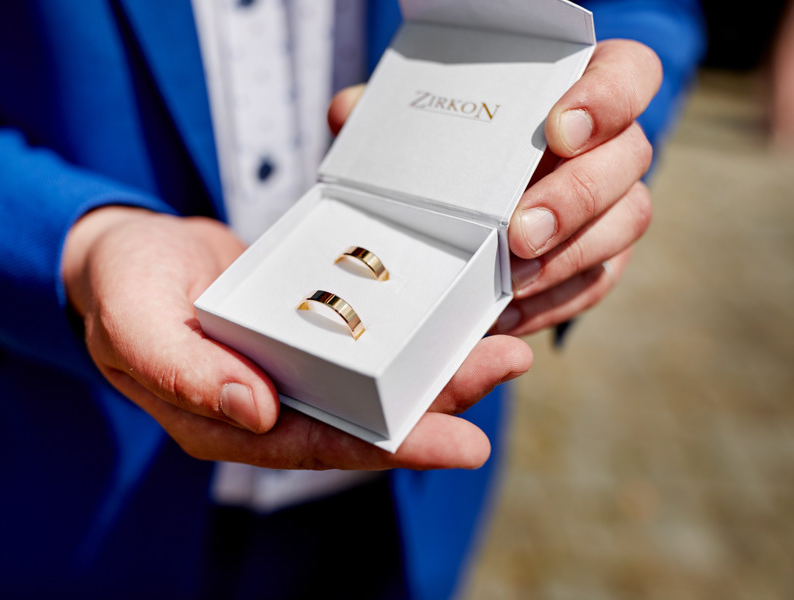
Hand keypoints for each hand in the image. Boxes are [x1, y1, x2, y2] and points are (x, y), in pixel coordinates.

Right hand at [62, 206, 531, 469]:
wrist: (124, 252)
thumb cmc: (120, 288)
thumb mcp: (133, 323)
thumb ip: (182, 371)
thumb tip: (253, 411)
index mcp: (227, 420)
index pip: (319, 445)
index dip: (391, 447)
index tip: (458, 442)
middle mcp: (269, 406)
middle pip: (366, 418)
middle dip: (440, 401)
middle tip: (508, 365)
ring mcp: (290, 369)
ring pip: (376, 382)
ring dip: (439, 365)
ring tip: (504, 343)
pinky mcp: (305, 333)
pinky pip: (366, 340)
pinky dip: (411, 332)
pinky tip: (455, 317)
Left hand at [331, 40, 661, 336]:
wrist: (460, 199)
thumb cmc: (448, 145)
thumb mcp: (416, 121)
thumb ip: (389, 110)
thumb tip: (345, 111)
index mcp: (577, 90)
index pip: (628, 74)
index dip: (607, 98)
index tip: (557, 129)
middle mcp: (610, 145)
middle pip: (629, 159)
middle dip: (575, 197)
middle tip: (520, 231)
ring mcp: (613, 205)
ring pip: (624, 224)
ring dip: (566, 257)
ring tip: (509, 281)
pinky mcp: (600, 259)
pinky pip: (595, 282)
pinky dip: (553, 301)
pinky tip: (507, 311)